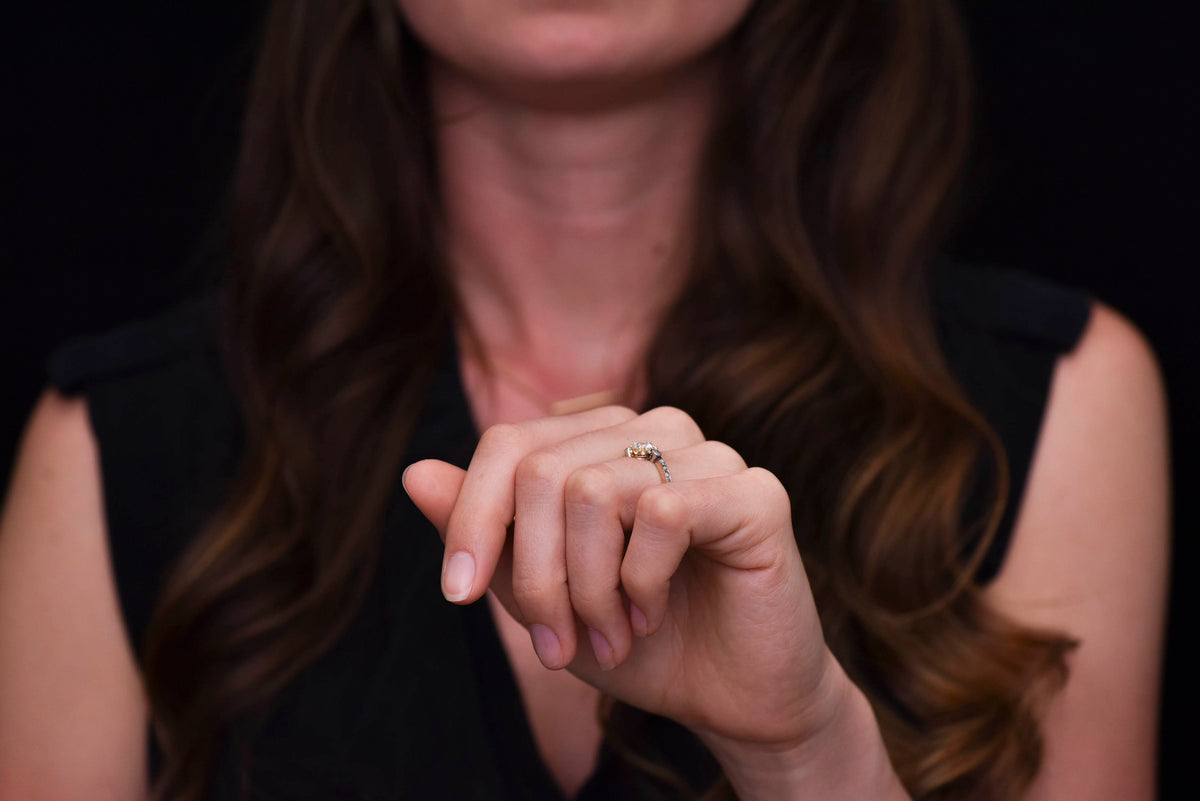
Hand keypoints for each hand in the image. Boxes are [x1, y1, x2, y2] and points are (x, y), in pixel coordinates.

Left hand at [402, 405, 843, 750]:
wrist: (731, 698)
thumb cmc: (637, 640)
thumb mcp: (540, 593)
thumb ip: (488, 532)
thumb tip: (414, 473)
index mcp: (604, 441)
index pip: (510, 443)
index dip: (472, 517)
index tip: (460, 594)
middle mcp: (656, 430)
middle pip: (545, 472)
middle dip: (537, 575)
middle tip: (556, 644)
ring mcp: (710, 455)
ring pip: (595, 490)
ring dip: (588, 588)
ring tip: (611, 635)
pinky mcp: (756, 493)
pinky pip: (663, 511)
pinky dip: (641, 580)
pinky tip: (652, 612)